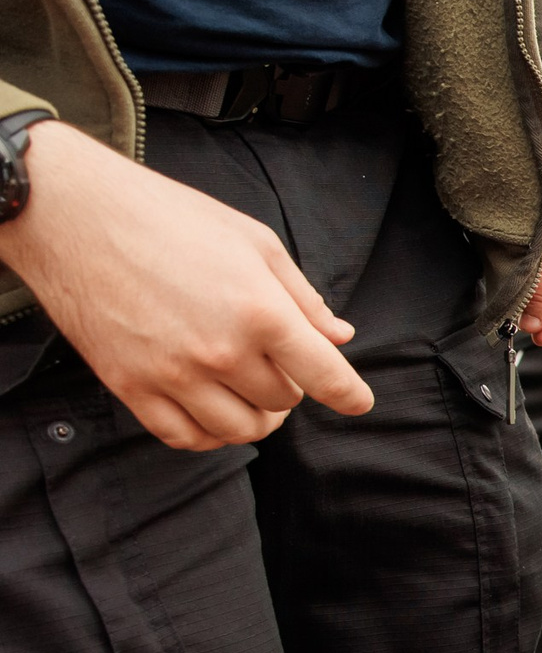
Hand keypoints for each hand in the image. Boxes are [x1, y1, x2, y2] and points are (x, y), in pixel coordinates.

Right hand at [0, 120, 369, 449]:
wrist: (73, 215)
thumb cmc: (167, 218)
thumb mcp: (253, 241)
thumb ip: (301, 296)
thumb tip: (339, 336)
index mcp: (260, 312)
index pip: (325, 376)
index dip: (350, 395)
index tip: (358, 402)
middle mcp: (220, 351)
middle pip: (282, 402)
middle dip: (290, 386)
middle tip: (275, 362)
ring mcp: (172, 375)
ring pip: (240, 430)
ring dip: (254, 416)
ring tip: (249, 392)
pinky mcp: (131, 386)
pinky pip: (185, 437)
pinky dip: (208, 433)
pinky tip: (211, 410)